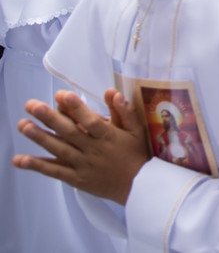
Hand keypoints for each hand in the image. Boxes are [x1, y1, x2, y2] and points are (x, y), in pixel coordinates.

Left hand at [13, 90, 149, 204]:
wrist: (138, 186)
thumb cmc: (137, 154)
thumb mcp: (137, 130)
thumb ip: (125, 111)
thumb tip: (112, 92)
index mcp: (109, 137)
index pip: (92, 121)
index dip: (77, 108)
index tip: (64, 95)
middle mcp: (93, 150)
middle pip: (69, 133)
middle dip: (50, 118)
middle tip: (33, 105)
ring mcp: (83, 165)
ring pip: (59, 150)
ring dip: (40, 137)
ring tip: (23, 125)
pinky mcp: (76, 178)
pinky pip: (54, 171)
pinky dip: (37, 166)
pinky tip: (20, 159)